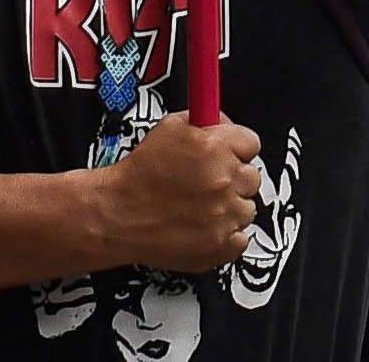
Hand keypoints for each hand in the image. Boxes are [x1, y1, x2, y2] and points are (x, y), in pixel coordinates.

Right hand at [95, 113, 265, 271]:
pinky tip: (204, 226)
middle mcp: (223, 182)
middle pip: (252, 176)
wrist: (116, 214)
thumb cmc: (138, 174)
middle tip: (209, 182)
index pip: (251, 143)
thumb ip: (205, 121)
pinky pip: (241, 239)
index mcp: (214, 149)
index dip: (237, 148)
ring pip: (247, 208)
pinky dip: (227, 234)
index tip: (228, 154)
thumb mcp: (170, 127)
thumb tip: (225, 124)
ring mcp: (223, 217)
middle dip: (234, 177)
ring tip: (202, 206)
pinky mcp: (219, 246)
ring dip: (230, 207)